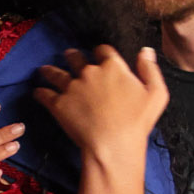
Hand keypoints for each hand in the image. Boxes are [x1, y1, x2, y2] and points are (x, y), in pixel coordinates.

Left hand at [30, 43, 167, 162]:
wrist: (113, 143)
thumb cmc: (138, 121)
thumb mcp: (156, 93)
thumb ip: (150, 70)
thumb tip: (146, 51)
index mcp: (113, 67)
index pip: (103, 50)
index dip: (100, 52)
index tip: (98, 55)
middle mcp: (89, 72)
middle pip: (76, 58)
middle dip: (72, 56)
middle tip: (69, 55)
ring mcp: (71, 87)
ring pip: (55, 73)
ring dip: (50, 70)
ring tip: (45, 69)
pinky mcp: (57, 104)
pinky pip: (43, 94)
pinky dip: (39, 92)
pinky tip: (36, 91)